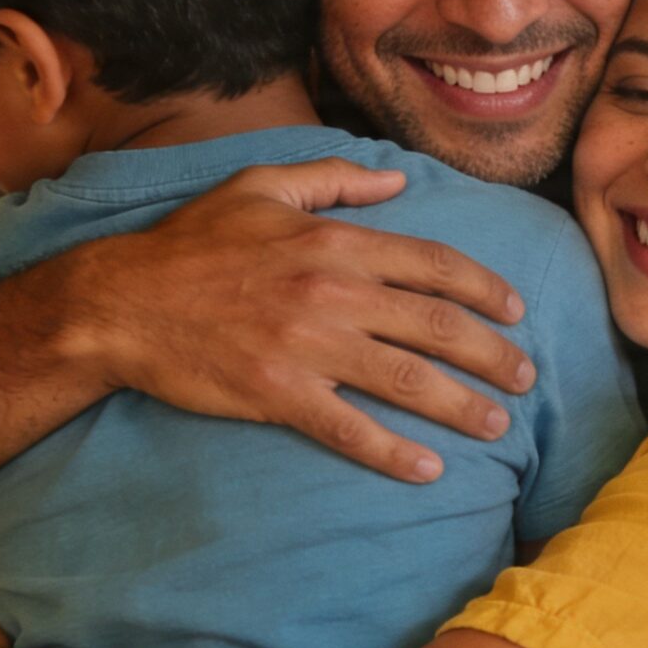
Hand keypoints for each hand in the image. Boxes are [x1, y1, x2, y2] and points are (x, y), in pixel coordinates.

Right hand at [65, 157, 535, 482]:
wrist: (121, 301)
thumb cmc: (190, 242)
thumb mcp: (260, 185)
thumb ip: (334, 178)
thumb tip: (399, 178)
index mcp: (336, 241)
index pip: (435, 264)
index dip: (486, 289)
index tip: (516, 311)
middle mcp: (334, 292)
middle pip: (438, 326)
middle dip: (492, 354)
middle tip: (526, 377)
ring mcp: (309, 346)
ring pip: (408, 380)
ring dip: (463, 405)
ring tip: (497, 424)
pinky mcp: (280, 393)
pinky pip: (351, 428)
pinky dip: (394, 453)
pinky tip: (428, 469)